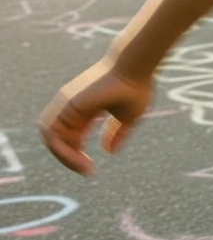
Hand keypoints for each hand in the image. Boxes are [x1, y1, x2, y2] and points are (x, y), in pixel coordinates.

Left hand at [38, 60, 153, 176]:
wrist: (135, 69)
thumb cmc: (136, 88)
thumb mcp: (128, 117)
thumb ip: (117, 133)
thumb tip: (109, 151)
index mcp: (85, 110)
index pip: (71, 137)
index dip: (76, 155)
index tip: (92, 169)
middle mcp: (71, 107)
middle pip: (57, 139)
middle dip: (68, 158)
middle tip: (86, 170)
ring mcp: (65, 104)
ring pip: (50, 137)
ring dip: (63, 156)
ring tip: (82, 167)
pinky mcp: (66, 104)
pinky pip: (52, 133)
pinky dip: (61, 149)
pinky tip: (79, 158)